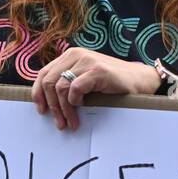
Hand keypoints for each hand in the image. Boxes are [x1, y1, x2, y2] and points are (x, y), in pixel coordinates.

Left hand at [31, 48, 160, 131]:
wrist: (139, 80)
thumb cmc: (110, 84)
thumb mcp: (84, 80)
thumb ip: (67, 83)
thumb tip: (46, 103)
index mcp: (69, 56)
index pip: (43, 74)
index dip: (38, 94)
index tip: (42, 112)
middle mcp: (75, 55)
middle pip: (49, 82)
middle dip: (52, 106)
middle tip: (60, 123)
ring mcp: (87, 61)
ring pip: (60, 87)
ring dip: (64, 110)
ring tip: (72, 123)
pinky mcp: (98, 71)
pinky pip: (75, 88)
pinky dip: (75, 101)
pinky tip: (82, 108)